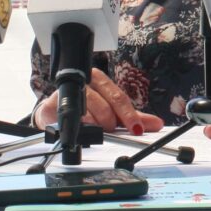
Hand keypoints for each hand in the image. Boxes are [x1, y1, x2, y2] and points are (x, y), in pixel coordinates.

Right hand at [32, 68, 164, 134]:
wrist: (55, 113)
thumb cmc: (86, 109)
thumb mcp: (112, 112)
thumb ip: (133, 117)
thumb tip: (157, 124)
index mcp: (101, 80)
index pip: (119, 97)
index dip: (129, 115)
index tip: (137, 129)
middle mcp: (86, 82)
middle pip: (105, 103)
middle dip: (111, 121)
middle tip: (111, 130)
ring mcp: (70, 91)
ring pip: (89, 110)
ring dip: (96, 124)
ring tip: (98, 130)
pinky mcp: (54, 103)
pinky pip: (71, 116)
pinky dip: (80, 125)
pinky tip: (83, 130)